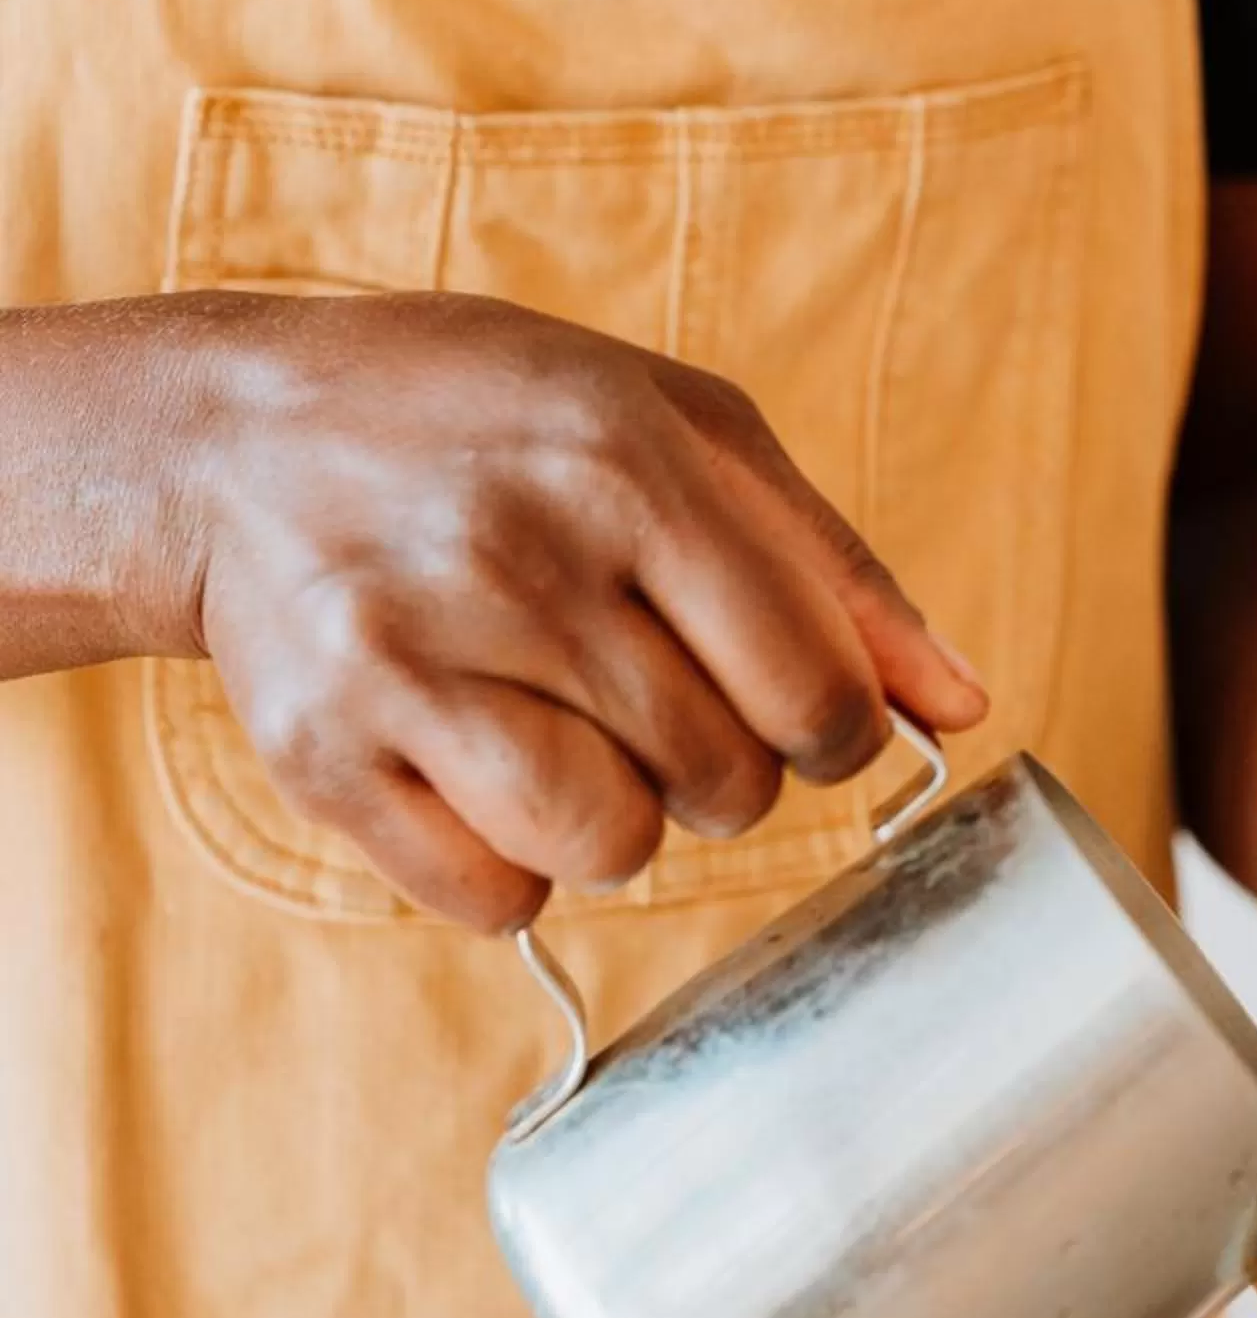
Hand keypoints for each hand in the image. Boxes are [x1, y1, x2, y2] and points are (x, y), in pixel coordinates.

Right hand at [177, 292, 984, 930]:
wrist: (237, 437)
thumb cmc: (494, 421)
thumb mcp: (676, 427)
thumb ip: (828, 563)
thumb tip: (959, 707)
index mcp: (623, 462)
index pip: (809, 684)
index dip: (839, 730)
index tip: (806, 716)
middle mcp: (514, 556)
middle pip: (721, 778)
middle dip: (726, 765)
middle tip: (657, 695)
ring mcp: (406, 658)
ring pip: (611, 847)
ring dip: (622, 818)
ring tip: (568, 727)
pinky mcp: (320, 749)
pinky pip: (492, 896)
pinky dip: (513, 863)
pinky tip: (480, 765)